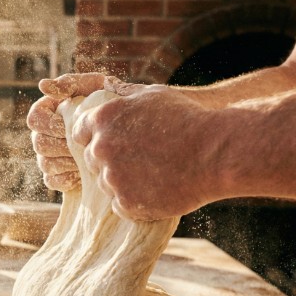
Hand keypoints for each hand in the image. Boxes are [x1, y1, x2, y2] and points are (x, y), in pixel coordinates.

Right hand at [27, 73, 121, 190]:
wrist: (130, 129)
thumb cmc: (110, 102)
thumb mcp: (95, 86)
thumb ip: (70, 83)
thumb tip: (43, 85)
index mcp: (48, 112)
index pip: (34, 119)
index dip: (49, 124)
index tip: (69, 125)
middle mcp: (44, 134)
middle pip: (38, 144)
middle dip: (62, 145)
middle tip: (84, 144)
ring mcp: (49, 157)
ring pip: (45, 163)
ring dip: (66, 162)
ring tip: (87, 158)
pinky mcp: (58, 176)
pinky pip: (52, 181)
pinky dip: (67, 178)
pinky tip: (84, 173)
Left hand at [71, 84, 223, 220]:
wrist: (214, 153)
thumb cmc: (188, 119)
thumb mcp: (153, 95)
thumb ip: (125, 98)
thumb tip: (109, 91)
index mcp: (103, 119)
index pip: (81, 132)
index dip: (95, 137)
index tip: (111, 143)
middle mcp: (101, 148)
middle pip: (93, 160)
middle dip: (111, 160)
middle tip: (142, 160)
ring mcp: (112, 178)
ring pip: (107, 184)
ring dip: (124, 182)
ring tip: (156, 174)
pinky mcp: (126, 203)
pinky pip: (121, 205)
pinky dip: (136, 202)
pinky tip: (157, 190)